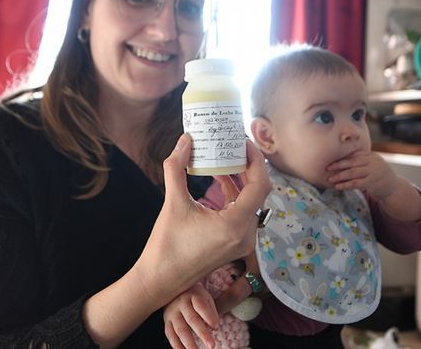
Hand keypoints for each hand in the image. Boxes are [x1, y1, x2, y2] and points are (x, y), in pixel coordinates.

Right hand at [133, 134, 270, 308]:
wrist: (161, 280)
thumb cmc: (167, 245)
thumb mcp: (172, 203)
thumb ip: (176, 168)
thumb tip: (184, 141)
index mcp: (235, 224)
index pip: (260, 184)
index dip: (256, 160)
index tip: (243, 143)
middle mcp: (245, 234)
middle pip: (258, 192)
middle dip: (248, 166)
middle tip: (235, 146)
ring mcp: (242, 242)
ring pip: (251, 202)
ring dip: (240, 180)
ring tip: (225, 159)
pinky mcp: (235, 244)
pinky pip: (243, 213)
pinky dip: (234, 195)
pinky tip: (219, 180)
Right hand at [164, 283, 217, 348]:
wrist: (175, 291)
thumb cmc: (195, 298)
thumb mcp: (205, 298)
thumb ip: (211, 311)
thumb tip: (214, 327)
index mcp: (193, 295)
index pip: (200, 305)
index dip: (209, 316)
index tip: (216, 327)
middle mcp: (181, 303)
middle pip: (192, 319)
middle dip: (202, 333)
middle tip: (211, 345)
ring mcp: (172, 313)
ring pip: (181, 330)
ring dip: (189, 344)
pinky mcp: (166, 322)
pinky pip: (171, 335)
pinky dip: (177, 345)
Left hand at [326, 151, 397, 199]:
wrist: (394, 187)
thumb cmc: (379, 175)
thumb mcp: (373, 165)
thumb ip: (362, 161)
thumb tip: (342, 160)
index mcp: (371, 156)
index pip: (354, 155)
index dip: (342, 158)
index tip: (331, 161)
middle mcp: (372, 162)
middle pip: (352, 162)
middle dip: (338, 165)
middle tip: (327, 168)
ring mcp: (373, 172)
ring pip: (352, 173)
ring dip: (340, 176)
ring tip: (330, 179)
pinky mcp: (372, 183)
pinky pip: (356, 183)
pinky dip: (345, 185)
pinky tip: (338, 186)